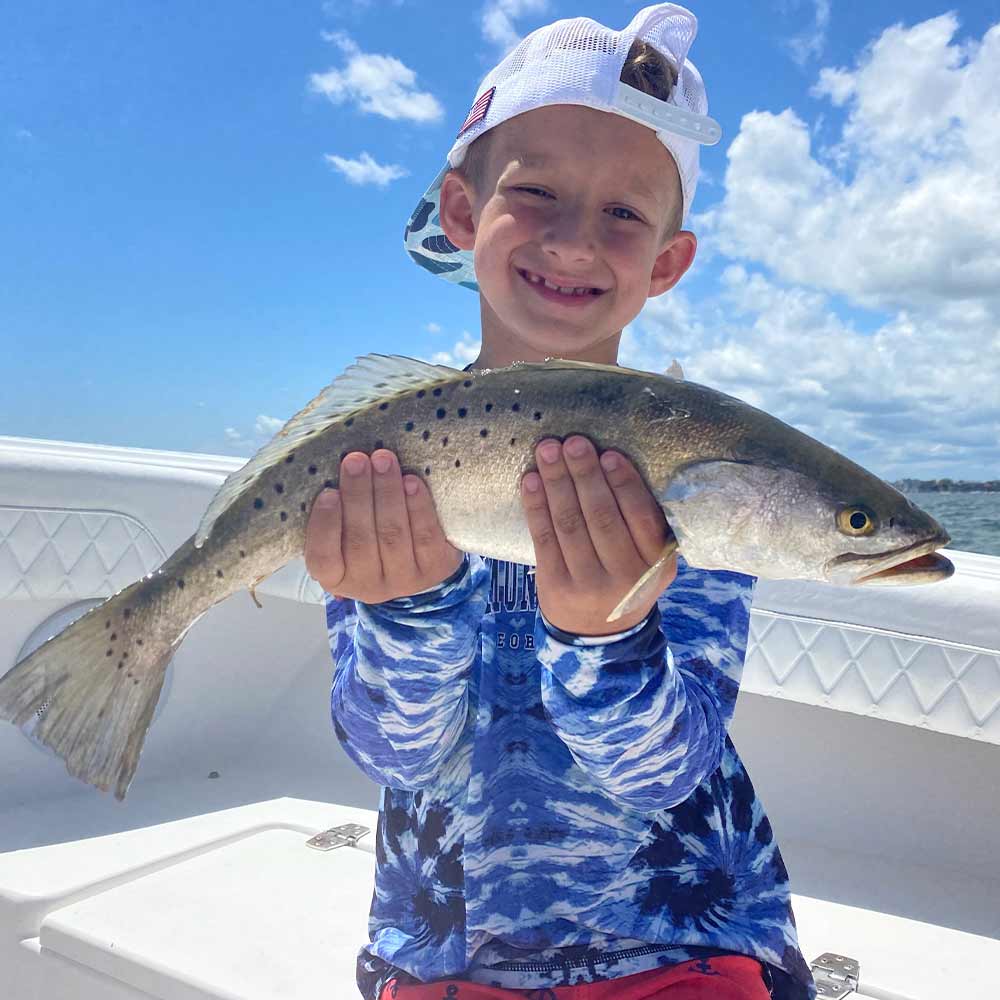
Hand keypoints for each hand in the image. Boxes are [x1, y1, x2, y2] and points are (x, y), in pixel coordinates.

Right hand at [305, 450, 462, 603]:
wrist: (420, 560)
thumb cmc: (371, 535)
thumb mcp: (345, 532)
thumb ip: (338, 510)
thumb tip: (336, 470)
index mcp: (336, 577)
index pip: (322, 558)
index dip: (324, 526)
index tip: (328, 493)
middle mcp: (368, 585)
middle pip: (361, 540)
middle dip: (358, 495)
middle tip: (356, 460)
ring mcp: (404, 580)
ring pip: (393, 535)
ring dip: (387, 493)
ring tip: (383, 460)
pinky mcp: (435, 568)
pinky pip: (426, 536)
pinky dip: (418, 507)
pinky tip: (411, 482)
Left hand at [520, 436, 676, 636]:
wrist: (597, 634)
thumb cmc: (627, 578)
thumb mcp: (651, 561)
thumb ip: (645, 525)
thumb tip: (618, 464)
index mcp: (655, 564)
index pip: (641, 517)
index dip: (624, 484)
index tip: (609, 454)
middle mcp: (624, 576)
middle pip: (601, 516)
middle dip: (585, 475)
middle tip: (573, 442)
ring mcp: (587, 583)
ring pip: (570, 523)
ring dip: (557, 482)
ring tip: (548, 450)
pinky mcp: (555, 585)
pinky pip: (544, 538)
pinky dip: (536, 506)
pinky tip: (531, 480)